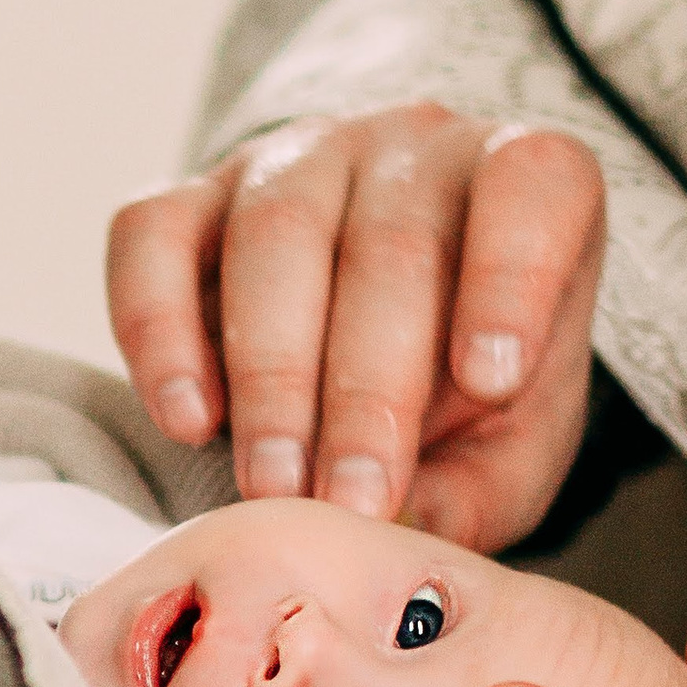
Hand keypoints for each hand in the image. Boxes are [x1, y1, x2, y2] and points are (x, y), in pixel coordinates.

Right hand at [107, 108, 604, 551]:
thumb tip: (405, 539)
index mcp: (528, 179)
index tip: (491, 383)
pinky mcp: (196, 191)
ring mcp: (299, 156)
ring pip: (274, 232)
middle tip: (351, 501)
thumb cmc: (472, 383)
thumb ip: (480, 488)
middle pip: (389, 242)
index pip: (532, 187)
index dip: (512, 278)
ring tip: (273, 484)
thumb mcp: (513, 442)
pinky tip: (187, 418)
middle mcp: (413, 147)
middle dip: (366, 387)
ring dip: (270, 372)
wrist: (394, 339)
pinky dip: (158, 328)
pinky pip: (155, 234)